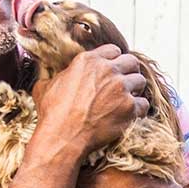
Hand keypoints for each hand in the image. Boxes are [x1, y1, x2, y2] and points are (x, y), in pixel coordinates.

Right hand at [32, 45, 149, 156]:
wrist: (63, 136)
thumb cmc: (52, 114)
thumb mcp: (45, 86)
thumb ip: (55, 76)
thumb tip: (47, 75)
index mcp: (88, 61)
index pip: (113, 50)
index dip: (114, 60)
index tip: (113, 69)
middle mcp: (108, 70)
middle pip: (132, 62)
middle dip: (130, 71)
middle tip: (125, 83)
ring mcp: (121, 88)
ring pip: (140, 81)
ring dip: (135, 90)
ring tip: (128, 99)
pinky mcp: (130, 108)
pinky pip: (143, 104)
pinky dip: (139, 110)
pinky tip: (130, 115)